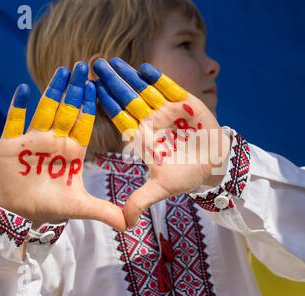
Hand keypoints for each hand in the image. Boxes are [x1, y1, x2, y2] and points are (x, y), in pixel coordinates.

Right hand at [0, 62, 125, 230]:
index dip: (90, 104)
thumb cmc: (53, 206)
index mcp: (73, 150)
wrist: (23, 213)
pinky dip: (16, 108)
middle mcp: (55, 141)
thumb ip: (105, 212)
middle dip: (75, 89)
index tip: (98, 85)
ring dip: (52, 90)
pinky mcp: (10, 145)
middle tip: (84, 66)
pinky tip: (22, 90)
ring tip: (62, 70)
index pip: (84, 122)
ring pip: (44, 110)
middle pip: (67, 110)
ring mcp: (33, 140)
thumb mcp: (81, 207)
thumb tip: (130, 226)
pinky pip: (13, 122)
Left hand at [94, 58, 230, 226]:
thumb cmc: (187, 175)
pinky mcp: (185, 103)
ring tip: (113, 62)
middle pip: (128, 99)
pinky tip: (144, 68)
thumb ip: (141, 201)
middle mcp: (151, 121)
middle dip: (112, 83)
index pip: (120, 119)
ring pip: (145, 90)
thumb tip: (124, 225)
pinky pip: (169, 89)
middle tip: (95, 65)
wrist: (214, 164)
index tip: (90, 91)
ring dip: (129, 77)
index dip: (106, 105)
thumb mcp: (162, 188)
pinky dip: (159, 79)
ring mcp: (167, 111)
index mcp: (142, 138)